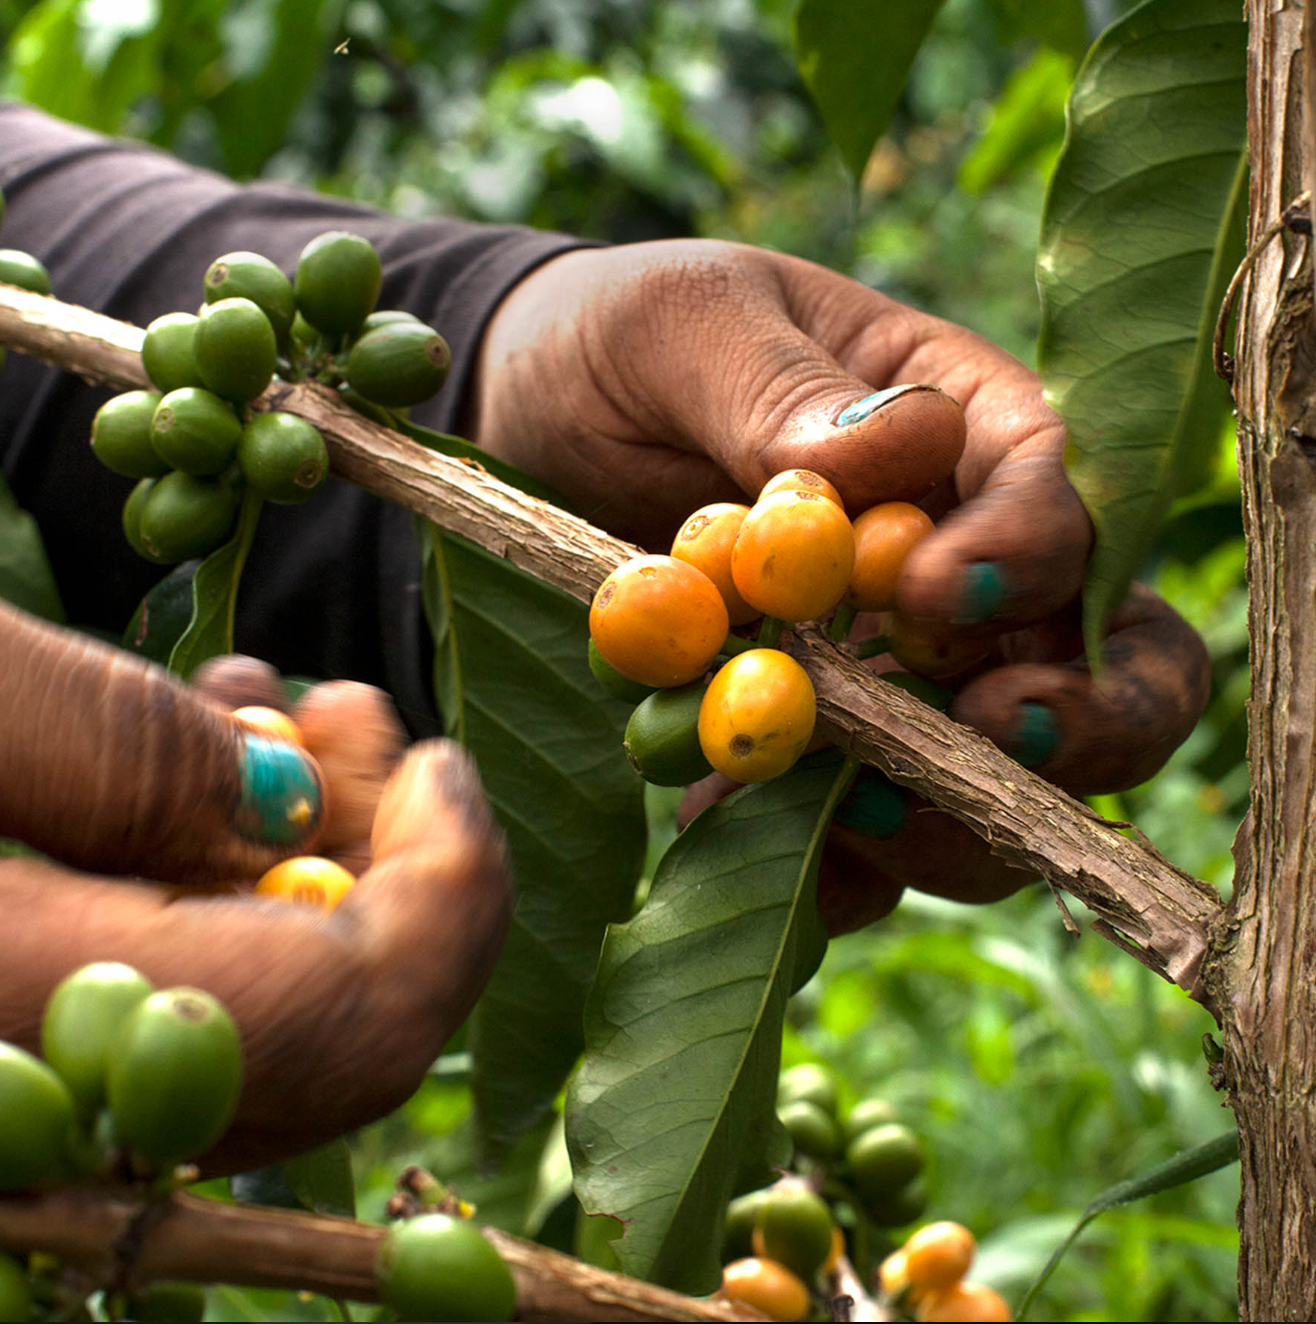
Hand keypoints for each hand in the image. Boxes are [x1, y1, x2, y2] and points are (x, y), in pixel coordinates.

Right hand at [0, 603, 511, 1171]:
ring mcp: (64, 1082)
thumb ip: (122, 754)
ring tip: (280, 716)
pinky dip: (234, 883)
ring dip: (314, 855)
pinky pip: (192, 996)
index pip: (349, 1027)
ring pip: (271, 1014)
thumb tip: (295, 794)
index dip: (448, 896)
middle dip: (387, 861)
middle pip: (333, 1036)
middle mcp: (63, 1099)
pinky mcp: (49, 1041)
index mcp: (36, 1026)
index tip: (443, 767)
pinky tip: (206, 770)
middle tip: (350, 717)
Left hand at [475, 241, 1209, 917]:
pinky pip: (873, 824)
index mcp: (962, 425)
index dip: (1028, 552)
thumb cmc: (625, 341)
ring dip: (947, 811)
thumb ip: (783, 388)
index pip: (1056, 490)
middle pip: (1097, 653)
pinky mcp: (833, 741)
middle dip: (1082, 717)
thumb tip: (903, 446)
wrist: (538, 417)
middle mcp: (961, 555)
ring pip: (1000, 767)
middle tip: (996, 732)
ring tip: (845, 811)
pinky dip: (828, 855)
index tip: (931, 594)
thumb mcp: (685, 327)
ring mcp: (904, 664)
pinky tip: (730, 827)